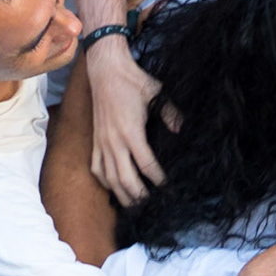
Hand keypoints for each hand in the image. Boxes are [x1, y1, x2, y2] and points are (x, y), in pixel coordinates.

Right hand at [86, 36, 164, 206]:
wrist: (105, 70)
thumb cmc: (132, 81)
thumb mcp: (156, 94)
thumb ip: (170, 114)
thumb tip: (181, 130)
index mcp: (131, 132)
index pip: (146, 165)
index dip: (158, 180)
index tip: (168, 188)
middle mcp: (114, 141)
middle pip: (125, 178)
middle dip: (139, 195)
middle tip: (151, 205)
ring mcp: (101, 143)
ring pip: (109, 177)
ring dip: (121, 194)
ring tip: (134, 205)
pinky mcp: (94, 141)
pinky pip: (96, 168)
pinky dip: (105, 182)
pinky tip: (113, 189)